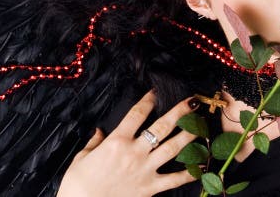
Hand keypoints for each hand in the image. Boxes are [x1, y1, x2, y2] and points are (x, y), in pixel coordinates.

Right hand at [57, 89, 200, 196]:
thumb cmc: (78, 185)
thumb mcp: (81, 158)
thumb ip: (94, 142)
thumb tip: (98, 131)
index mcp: (116, 140)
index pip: (137, 113)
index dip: (148, 99)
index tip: (156, 92)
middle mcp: (134, 152)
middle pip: (162, 126)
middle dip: (179, 111)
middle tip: (192, 101)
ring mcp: (145, 170)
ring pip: (173, 148)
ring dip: (189, 135)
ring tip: (201, 125)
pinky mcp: (150, 188)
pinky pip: (174, 180)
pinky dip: (189, 173)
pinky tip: (202, 166)